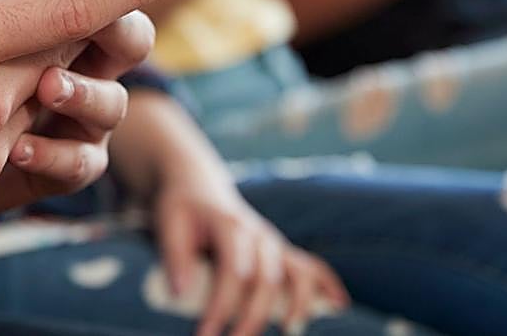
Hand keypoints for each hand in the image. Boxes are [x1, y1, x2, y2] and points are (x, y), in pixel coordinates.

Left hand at [156, 173, 348, 335]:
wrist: (198, 185)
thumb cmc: (181, 209)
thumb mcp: (168, 224)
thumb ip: (174, 257)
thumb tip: (181, 294)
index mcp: (230, 226)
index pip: (233, 271)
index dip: (222, 305)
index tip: (205, 334)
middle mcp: (258, 234)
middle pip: (265, 280)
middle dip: (253, 317)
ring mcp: (272, 242)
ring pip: (296, 272)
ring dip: (298, 302)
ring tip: (289, 329)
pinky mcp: (279, 251)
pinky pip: (310, 265)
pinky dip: (327, 283)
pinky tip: (337, 303)